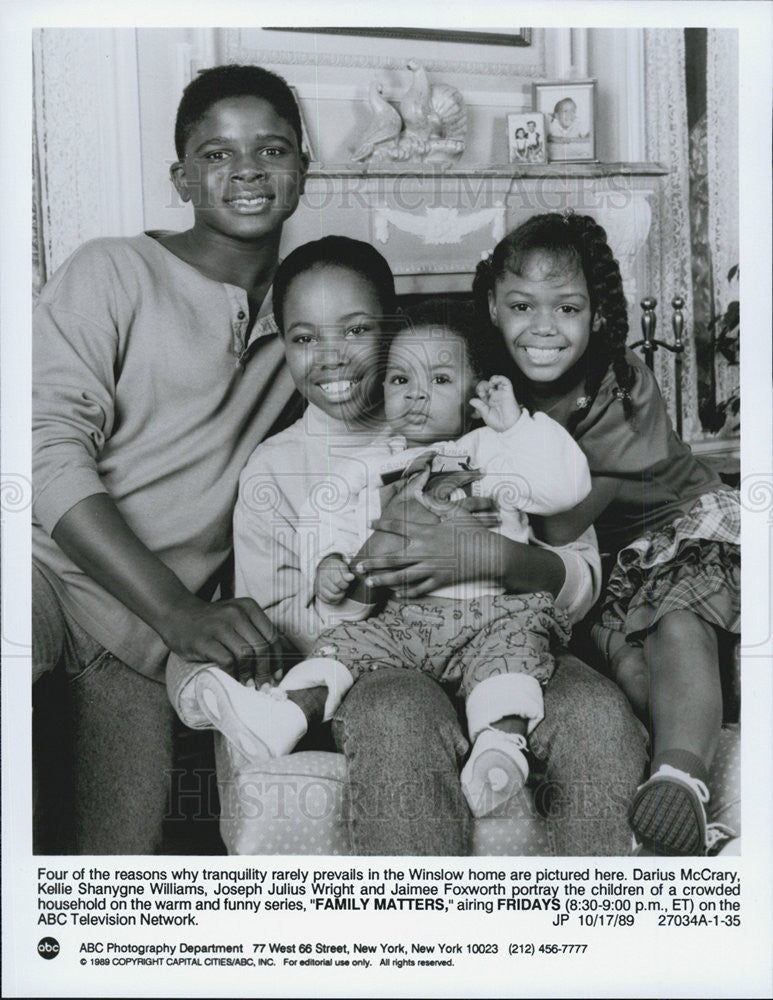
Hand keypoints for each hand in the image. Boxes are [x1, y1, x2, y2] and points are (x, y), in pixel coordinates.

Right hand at [159, 593, 282, 680]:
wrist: (176, 614)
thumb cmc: (211, 622)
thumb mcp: (236, 617)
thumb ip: (254, 631)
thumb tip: (274, 662)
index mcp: (248, 607)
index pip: (272, 636)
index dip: (277, 658)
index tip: (277, 675)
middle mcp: (236, 613)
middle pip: (261, 647)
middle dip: (265, 671)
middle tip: (264, 686)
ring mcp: (219, 626)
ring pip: (246, 655)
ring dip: (250, 675)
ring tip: (249, 685)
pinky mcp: (204, 640)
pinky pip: (227, 661)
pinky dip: (233, 673)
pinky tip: (233, 679)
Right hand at [314, 554, 354, 604]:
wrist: (325, 567)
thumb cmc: (334, 568)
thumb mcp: (341, 566)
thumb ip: (346, 573)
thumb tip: (351, 577)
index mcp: (328, 571)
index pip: (338, 581)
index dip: (345, 584)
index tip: (346, 583)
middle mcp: (321, 579)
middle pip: (335, 590)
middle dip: (342, 590)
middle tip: (343, 587)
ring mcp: (319, 587)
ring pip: (331, 597)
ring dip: (339, 596)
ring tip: (341, 592)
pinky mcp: (318, 593)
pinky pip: (327, 601)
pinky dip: (334, 600)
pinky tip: (337, 595)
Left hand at [353, 512, 506, 598]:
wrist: (489, 555)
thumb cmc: (473, 532)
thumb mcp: (456, 512)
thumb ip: (437, 504)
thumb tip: (423, 494)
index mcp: (426, 532)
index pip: (399, 527)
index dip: (383, 524)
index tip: (370, 523)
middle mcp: (424, 551)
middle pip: (393, 558)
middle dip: (373, 562)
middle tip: (358, 566)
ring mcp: (430, 568)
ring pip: (401, 576)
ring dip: (383, 580)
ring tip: (370, 583)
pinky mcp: (439, 581)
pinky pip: (419, 588)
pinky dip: (407, 592)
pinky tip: (396, 593)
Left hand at [470, 376, 520, 431]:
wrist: (509, 426)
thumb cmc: (498, 423)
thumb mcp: (485, 414)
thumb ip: (479, 406)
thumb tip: (471, 400)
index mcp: (488, 401)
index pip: (482, 391)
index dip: (479, 390)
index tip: (479, 395)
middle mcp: (495, 396)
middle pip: (487, 385)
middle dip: (483, 385)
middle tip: (483, 391)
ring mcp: (501, 394)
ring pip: (496, 381)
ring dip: (491, 380)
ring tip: (489, 385)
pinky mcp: (508, 392)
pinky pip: (505, 382)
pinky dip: (499, 378)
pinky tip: (494, 381)